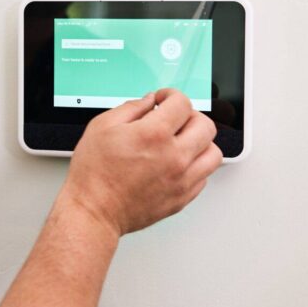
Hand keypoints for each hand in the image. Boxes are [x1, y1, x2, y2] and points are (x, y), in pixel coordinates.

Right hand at [59, 88, 222, 237]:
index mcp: (154, 135)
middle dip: (190, 115)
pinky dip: (196, 166)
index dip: (171, 95)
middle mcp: (174, 157)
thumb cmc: (94, 174)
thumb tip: (149, 101)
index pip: (182, 104)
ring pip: (213, 153)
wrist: (94, 211)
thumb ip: (131, 107)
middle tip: (176, 118)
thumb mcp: (103, 126)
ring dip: (201, 142)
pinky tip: (178, 163)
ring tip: (183, 142)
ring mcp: (181, 180)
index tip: (164, 100)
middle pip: (205, 125)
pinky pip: (204, 177)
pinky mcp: (182, 198)